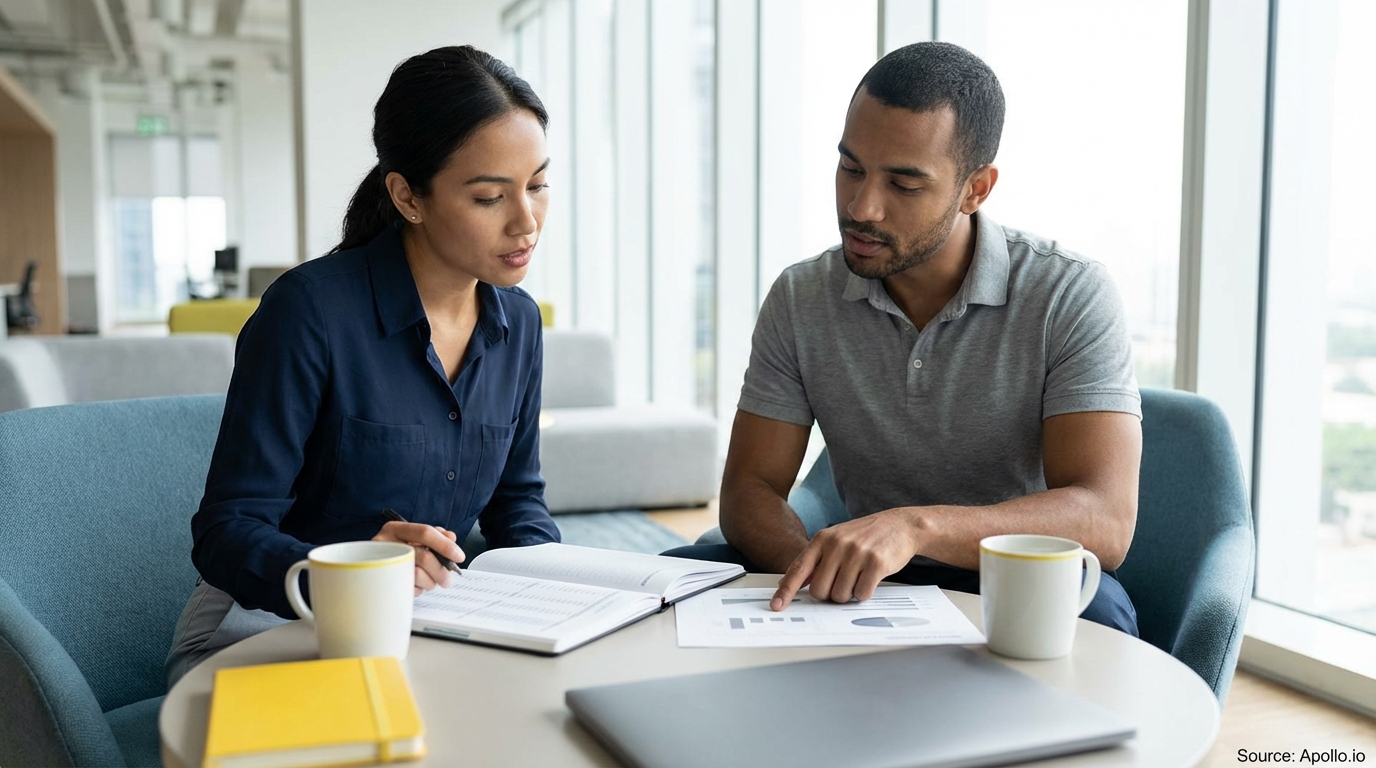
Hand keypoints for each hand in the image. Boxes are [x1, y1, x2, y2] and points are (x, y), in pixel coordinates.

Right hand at [372, 521, 465, 595]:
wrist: (361, 569)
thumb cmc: (394, 553)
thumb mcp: (411, 539)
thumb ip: (434, 536)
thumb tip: (451, 538)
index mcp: (394, 529)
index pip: (425, 532)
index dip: (445, 545)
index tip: (459, 557)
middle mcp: (384, 543)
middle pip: (423, 556)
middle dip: (441, 571)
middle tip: (448, 581)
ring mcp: (380, 564)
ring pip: (416, 574)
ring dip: (430, 582)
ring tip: (431, 583)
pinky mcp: (379, 582)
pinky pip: (406, 588)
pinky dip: (417, 590)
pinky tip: (414, 586)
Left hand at [770, 509, 919, 609]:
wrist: (900, 525)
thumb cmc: (866, 535)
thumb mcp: (836, 539)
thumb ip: (816, 560)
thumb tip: (794, 581)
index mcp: (822, 539)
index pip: (798, 569)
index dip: (786, 590)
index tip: (776, 605)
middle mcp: (837, 545)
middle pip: (820, 590)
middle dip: (830, 594)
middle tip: (842, 582)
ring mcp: (856, 553)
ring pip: (840, 595)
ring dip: (849, 594)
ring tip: (858, 577)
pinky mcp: (876, 563)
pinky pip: (862, 594)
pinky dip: (865, 593)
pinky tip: (870, 578)